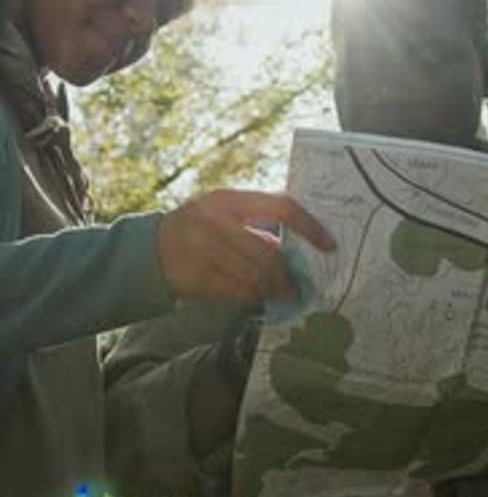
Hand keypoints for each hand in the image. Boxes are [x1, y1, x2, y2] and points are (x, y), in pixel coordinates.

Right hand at [157, 188, 334, 300]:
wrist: (149, 248)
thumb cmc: (196, 225)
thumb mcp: (222, 209)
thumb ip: (256, 217)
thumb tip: (301, 238)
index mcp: (227, 199)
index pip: (281, 208)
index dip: (309, 227)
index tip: (328, 244)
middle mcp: (215, 222)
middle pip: (269, 252)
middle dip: (288, 273)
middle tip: (299, 285)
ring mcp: (204, 251)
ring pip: (256, 276)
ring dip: (276, 289)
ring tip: (285, 293)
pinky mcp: (197, 279)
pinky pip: (239, 292)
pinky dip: (256, 297)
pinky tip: (261, 296)